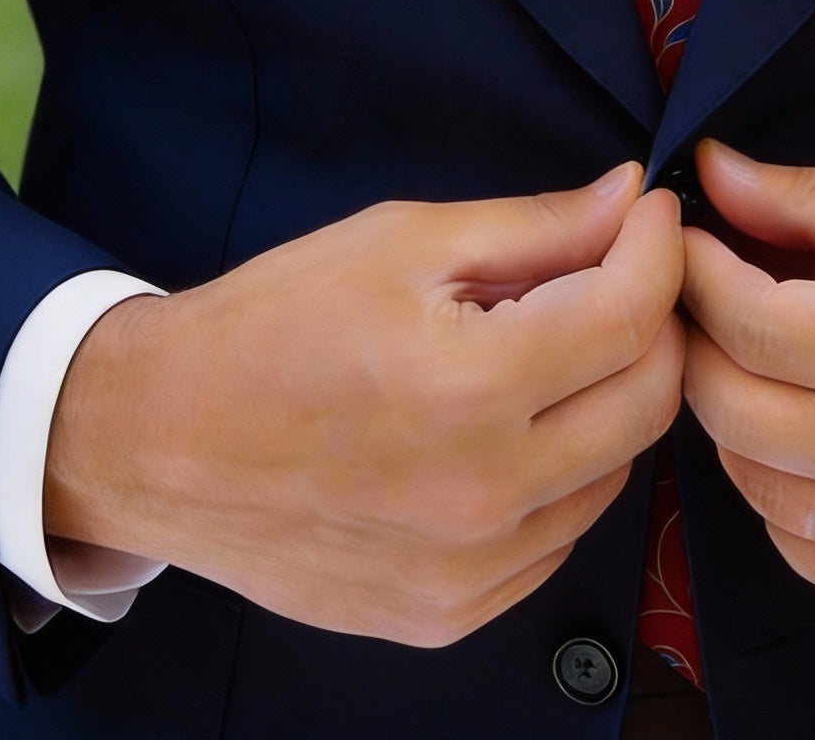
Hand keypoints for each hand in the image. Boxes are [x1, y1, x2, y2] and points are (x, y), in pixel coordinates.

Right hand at [44, 163, 684, 645]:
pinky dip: (561, 475)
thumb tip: (630, 199)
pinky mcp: (449, 615)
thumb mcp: (401, 240)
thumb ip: (534, 226)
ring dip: (608, 401)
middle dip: (653, 322)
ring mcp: (468, 571)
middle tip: (621, 273)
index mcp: (468, 387)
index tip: (650, 215)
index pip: (631, 316)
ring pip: (615, 474)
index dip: (657, 249)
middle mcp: (482, 494)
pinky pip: (557, 536)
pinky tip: (510, 427)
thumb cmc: (272, 323)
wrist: (157, 441)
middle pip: (648, 402)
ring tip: (551, 348)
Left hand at [680, 142, 814, 623]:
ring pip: (764, 496)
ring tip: (750, 361)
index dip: (699, 273)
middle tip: (701, 296)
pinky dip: (785, 502)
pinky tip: (801, 442)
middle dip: (698, 342)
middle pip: (741, 414)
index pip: (756, 325)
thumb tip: (715, 174)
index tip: (686, 238)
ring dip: (733, 422)